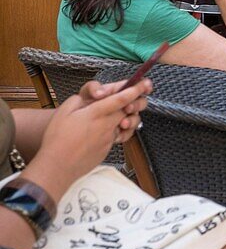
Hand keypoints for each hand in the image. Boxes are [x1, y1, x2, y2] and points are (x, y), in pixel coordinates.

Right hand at [36, 80, 151, 185]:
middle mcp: (106, 124)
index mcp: (96, 113)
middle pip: (129, 109)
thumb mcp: (64, 111)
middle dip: (136, 101)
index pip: (121, 98)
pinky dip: (121, 129)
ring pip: (127, 123)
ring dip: (129, 116)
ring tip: (125, 113)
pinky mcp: (108, 147)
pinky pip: (120, 135)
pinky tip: (115, 127)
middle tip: (137, 96)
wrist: (58, 166)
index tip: (145, 83)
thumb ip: (80, 99)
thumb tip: (93, 96)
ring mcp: (109, 137)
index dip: (136, 89)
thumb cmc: (58, 139)